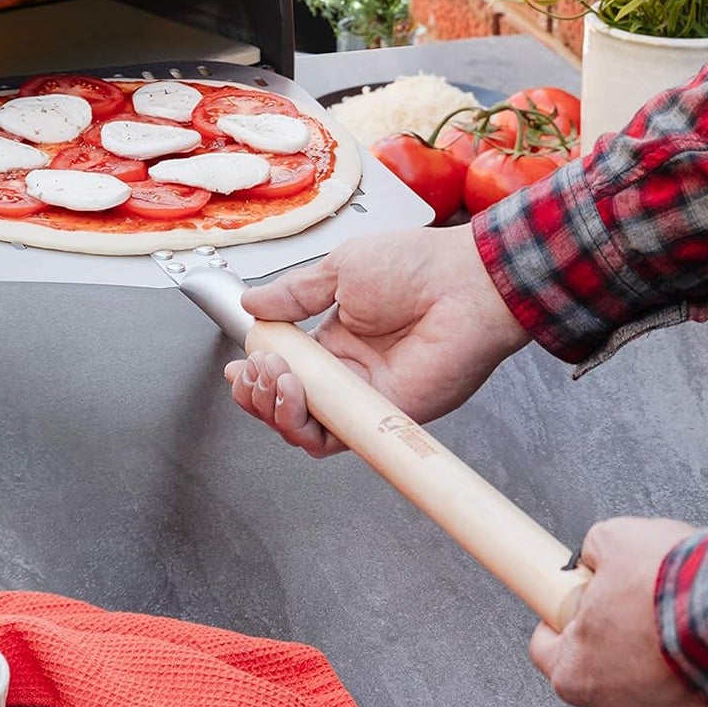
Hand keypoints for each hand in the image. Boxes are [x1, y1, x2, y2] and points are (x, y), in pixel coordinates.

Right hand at [225, 225, 529, 456]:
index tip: (242, 361)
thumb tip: (251, 302)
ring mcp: (365, 397)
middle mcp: (350, 372)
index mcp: (338, 338)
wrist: (466, 283)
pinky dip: (303, 424)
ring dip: (274, 408)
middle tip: (255, 368)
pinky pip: (334, 439)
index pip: (286, 368)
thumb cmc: (419, 267)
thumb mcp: (340, 269)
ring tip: (274, 376)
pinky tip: (294, 393)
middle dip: (258, 391)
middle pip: (287, 403)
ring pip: (303, 427)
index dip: (257, 371)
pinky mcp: (384, 418)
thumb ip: (294, 294)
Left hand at [530, 517, 707, 706]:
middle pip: (604, 679)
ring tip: (692, 632)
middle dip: (621, 646)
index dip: (566, 619)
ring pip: (655, 702)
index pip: (547, 650)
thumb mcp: (616, 539)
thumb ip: (594, 552)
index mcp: (577, 674)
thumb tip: (596, 556)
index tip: (581, 605)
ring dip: (668, 673)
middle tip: (647, 611)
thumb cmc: (683, 588)